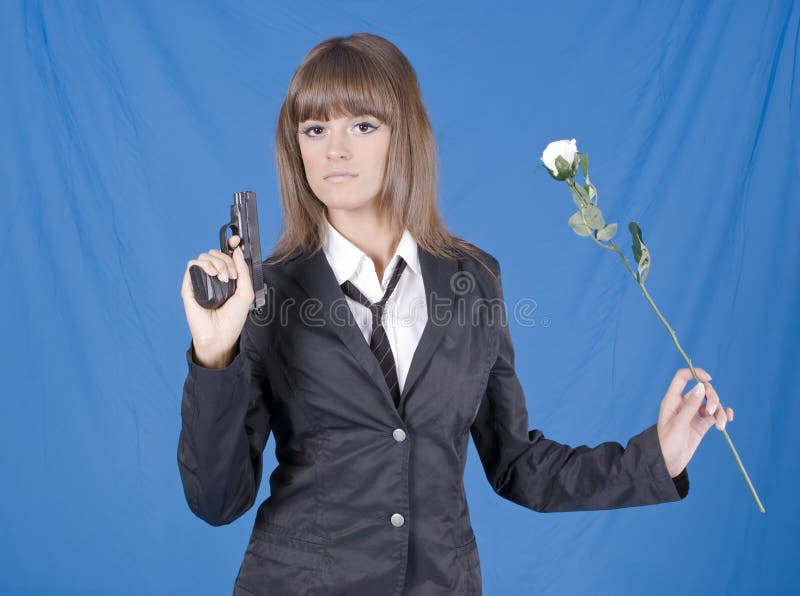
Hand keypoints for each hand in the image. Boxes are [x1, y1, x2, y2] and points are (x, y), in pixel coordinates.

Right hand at [180, 235, 254, 367]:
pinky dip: (204, 265)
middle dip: (226, 260)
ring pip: (204, 257)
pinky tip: (213, 276)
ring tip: (224, 278)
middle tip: (232, 275)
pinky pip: (192, 266)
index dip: (230, 244)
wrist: (221, 335)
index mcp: (226, 277)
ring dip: (217, 262)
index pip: (225, 255)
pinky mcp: (189, 286)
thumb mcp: (246, 292)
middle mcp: (213, 277)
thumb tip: (236, 251)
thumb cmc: (233, 318)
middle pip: (215, 253)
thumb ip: (243, 271)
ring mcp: (201, 281)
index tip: (236, 240)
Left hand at [656, 367, 733, 477]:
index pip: (682, 378)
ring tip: (720, 426)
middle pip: (703, 390)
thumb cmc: (667, 443)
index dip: (695, 373)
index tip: (708, 378)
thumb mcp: (678, 424)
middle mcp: (683, 404)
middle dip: (712, 398)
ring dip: (719, 411)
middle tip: (710, 412)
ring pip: (711, 403)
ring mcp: (693, 414)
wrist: (668, 464)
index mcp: (672, 400)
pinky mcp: (702, 424)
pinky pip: (715, 415)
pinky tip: (727, 420)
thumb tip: (701, 386)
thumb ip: (690, 406)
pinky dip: (722, 415)